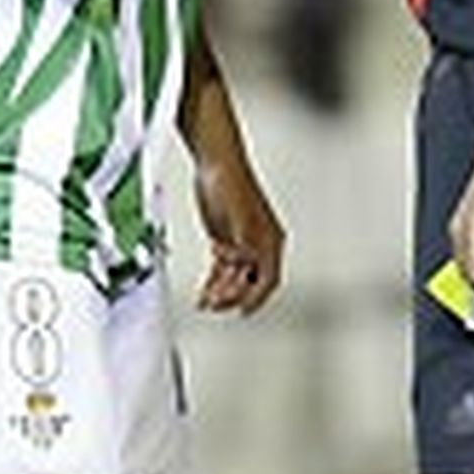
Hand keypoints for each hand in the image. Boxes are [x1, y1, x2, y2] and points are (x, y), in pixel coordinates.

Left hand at [194, 158, 285, 313]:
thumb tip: (248, 257)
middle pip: (250, 282)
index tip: (243, 312)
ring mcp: (242, 242)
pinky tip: (204, 290)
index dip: (257, 299)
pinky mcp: (227, 239)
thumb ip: (244, 238)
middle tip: (215, 304)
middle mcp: (258, 243)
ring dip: (221, 291)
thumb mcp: (238, 214)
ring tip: (206, 301)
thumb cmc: (230, 180)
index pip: (268, 279)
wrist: (215, 162)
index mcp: (269, 239)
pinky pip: (223, 269)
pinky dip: (214, 281)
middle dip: (233, 295)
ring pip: (235, 278)